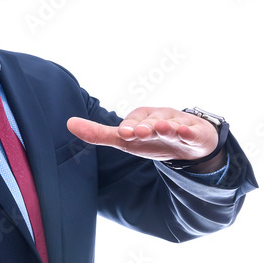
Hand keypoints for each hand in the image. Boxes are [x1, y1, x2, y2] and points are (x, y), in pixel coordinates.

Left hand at [67, 107, 220, 166]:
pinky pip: (191, 132)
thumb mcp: (125, 140)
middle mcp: (158, 119)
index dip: (129, 127)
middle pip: (150, 124)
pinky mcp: (194, 133)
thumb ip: (98, 134)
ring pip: (170, 126)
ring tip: (161, 128)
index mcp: (141, 120)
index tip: (124, 132)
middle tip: (138, 132)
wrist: (190, 144)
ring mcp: (177, 125)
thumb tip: (69, 123)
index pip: (132, 123)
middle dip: (145, 128)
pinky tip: (185, 132)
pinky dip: (188, 132)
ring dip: (165, 127)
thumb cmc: (152, 139)